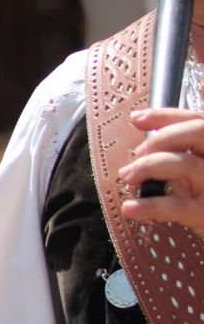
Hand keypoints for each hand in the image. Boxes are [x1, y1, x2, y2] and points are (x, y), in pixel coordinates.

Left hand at [119, 108, 203, 235]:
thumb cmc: (201, 195)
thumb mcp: (193, 168)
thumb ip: (175, 149)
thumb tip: (139, 126)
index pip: (198, 119)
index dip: (166, 115)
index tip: (136, 119)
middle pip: (199, 131)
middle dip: (161, 138)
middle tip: (136, 154)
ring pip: (185, 163)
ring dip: (148, 166)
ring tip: (128, 176)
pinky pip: (176, 206)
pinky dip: (149, 206)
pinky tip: (130, 208)